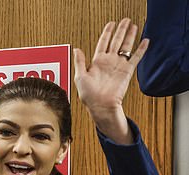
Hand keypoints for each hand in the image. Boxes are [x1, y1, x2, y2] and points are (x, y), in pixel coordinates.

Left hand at [73, 18, 148, 142]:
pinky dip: (141, 49)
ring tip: (134, 25)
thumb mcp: (80, 77)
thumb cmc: (89, 95)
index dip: (107, 32)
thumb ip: (79, 62)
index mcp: (97, 62)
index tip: (111, 24)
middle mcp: (109, 62)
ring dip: (130, 36)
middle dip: (121, 30)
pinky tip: (145, 41)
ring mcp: (118, 65)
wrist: (101, 106)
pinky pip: (136, 57)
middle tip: (125, 20)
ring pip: (126, 46)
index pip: (103, 43)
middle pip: (116, 41)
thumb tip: (76, 49)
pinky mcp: (127, 71)